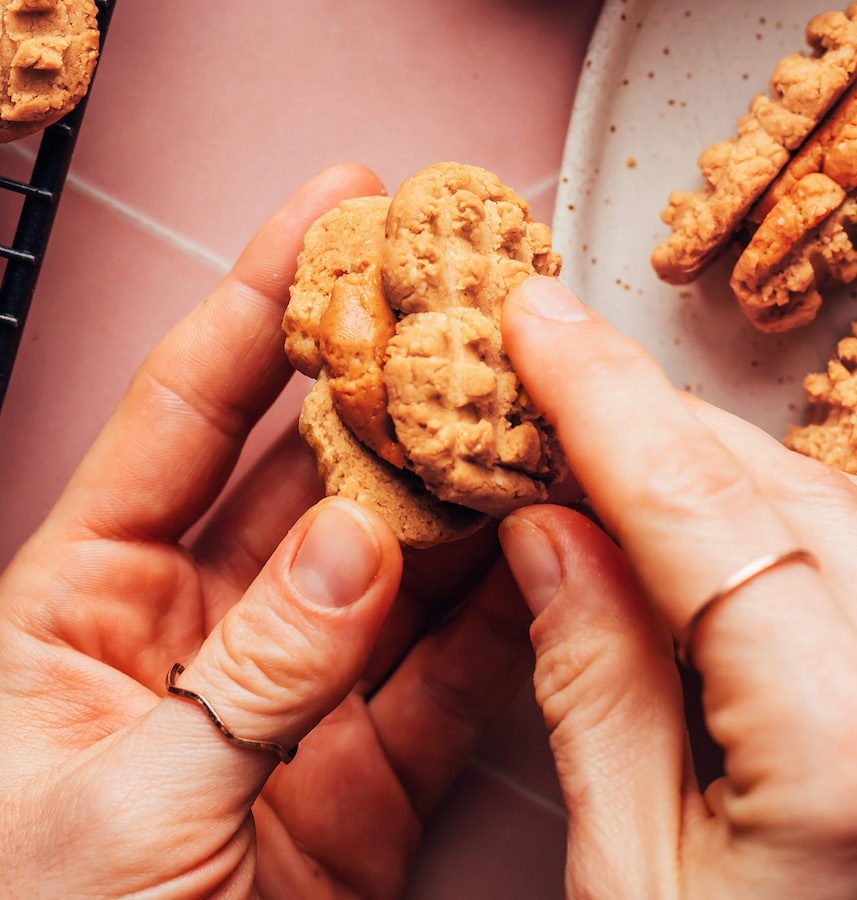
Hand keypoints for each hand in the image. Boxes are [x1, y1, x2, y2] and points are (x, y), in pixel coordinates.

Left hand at [0, 164, 533, 899]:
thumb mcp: (121, 800)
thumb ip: (249, 672)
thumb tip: (354, 544)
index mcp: (88, 601)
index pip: (186, 411)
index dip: (258, 300)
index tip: (333, 209)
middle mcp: (202, 623)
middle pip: (308, 470)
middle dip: (385, 383)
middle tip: (461, 304)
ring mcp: (294, 689)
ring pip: (395, 565)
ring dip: (458, 494)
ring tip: (527, 413)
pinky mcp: (365, 769)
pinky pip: (444, 672)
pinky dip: (497, 616)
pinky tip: (545, 552)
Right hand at [498, 275, 856, 899]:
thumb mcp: (626, 872)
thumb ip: (592, 679)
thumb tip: (544, 526)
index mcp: (850, 762)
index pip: (700, 516)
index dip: (602, 402)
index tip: (536, 318)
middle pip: (775, 489)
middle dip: (648, 423)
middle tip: (552, 378)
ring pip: (840, 499)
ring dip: (717, 462)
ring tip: (618, 456)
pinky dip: (787, 510)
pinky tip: (722, 524)